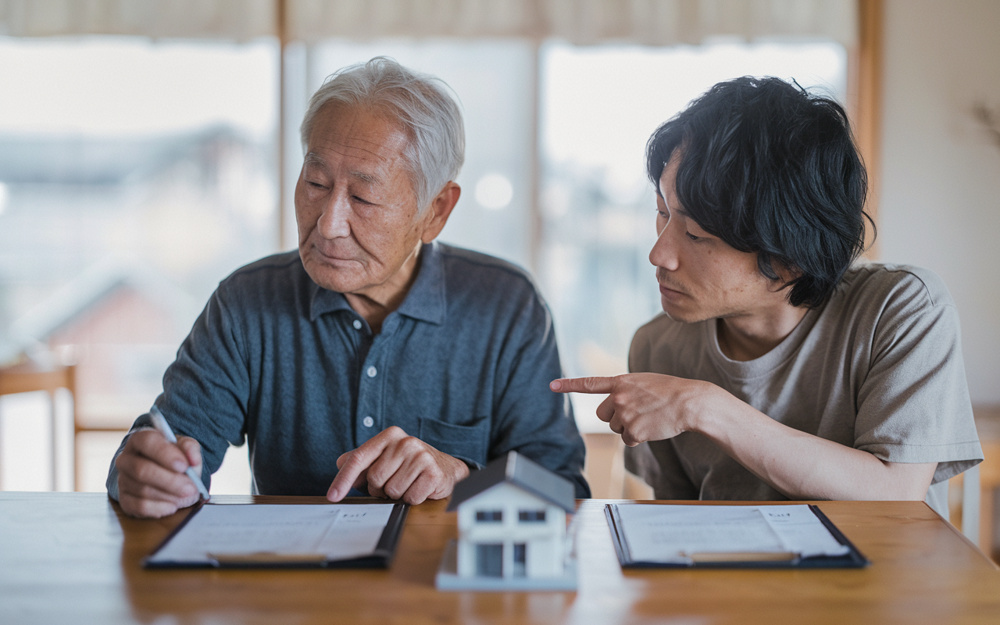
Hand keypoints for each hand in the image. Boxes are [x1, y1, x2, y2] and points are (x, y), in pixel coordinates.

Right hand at [114, 429, 204, 518]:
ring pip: (143, 490)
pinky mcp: (125, 499)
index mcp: (140, 439)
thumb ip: (190, 448)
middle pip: (142, 470)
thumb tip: (192, 460)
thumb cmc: (176, 458)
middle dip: (170, 481)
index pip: (146, 441)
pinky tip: (173, 505)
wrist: (168, 474)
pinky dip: (159, 508)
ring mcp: (123, 480)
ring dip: (169, 495)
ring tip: (186, 495)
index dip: (165, 454)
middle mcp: (126, 459)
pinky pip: (139, 506)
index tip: (184, 466)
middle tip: (191, 487)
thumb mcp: (186, 448)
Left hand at [326, 426, 469, 504]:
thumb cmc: (409, 464)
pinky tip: (419, 488)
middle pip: (375, 479)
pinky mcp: (433, 473)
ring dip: (398, 494)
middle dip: (380, 489)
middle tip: (393, 483)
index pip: (359, 458)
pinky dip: (412, 499)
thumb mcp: (385, 457)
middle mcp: (405, 442)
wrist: (444, 467)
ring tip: (408, 484)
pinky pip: (410, 498)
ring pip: (392, 491)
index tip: (333, 496)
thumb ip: (362, 460)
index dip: (343, 479)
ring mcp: (421, 456)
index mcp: (389, 436)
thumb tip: (340, 463)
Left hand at [550, 373, 712, 445]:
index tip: (552, 385)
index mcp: (620, 382)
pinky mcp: (633, 430)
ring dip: (630, 426)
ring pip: (616, 428)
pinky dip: (639, 437)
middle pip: (604, 415)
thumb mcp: (643, 382)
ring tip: (649, 416)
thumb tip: (614, 410)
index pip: (589, 384)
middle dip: (616, 417)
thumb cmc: (669, 391)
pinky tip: (652, 427)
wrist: (688, 402)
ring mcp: (625, 414)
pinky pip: (628, 439)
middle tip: (637, 411)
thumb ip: (624, 390)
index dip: (569, 385)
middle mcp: (618, 397)